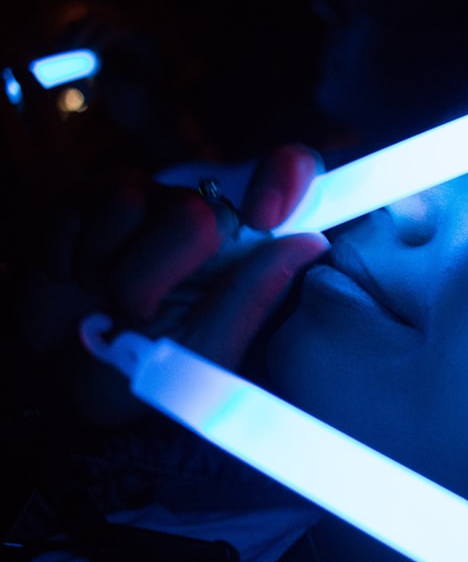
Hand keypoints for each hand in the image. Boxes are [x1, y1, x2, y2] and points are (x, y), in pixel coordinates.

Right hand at [14, 143, 328, 424]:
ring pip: (141, 205)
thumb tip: (311, 242)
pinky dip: (76, 262)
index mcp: (248, 247)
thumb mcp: (207, 350)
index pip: (289, 174)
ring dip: (118, 275)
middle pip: (202, 209)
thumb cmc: (144, 371)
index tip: (265, 216)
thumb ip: (254, 296)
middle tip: (141, 313)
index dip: (285, 176)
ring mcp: (147, 201)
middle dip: (165, 274)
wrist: (62, 387)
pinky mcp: (87, 200)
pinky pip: (89, 212)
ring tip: (109, 303)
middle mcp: (204, 213)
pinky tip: (78, 283)